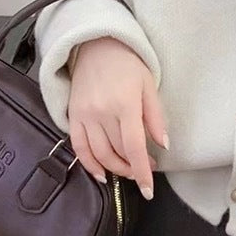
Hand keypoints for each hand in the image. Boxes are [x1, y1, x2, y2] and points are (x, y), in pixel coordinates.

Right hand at [66, 36, 168, 199]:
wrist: (96, 45)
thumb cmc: (128, 64)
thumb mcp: (149, 85)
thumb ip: (155, 117)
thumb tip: (163, 145)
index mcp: (125, 104)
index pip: (134, 147)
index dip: (142, 172)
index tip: (149, 190)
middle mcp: (102, 112)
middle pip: (117, 153)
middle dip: (133, 168)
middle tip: (145, 169)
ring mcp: (85, 115)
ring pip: (99, 154)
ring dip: (114, 169)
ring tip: (127, 170)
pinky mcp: (73, 116)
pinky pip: (79, 147)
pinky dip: (89, 164)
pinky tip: (100, 173)